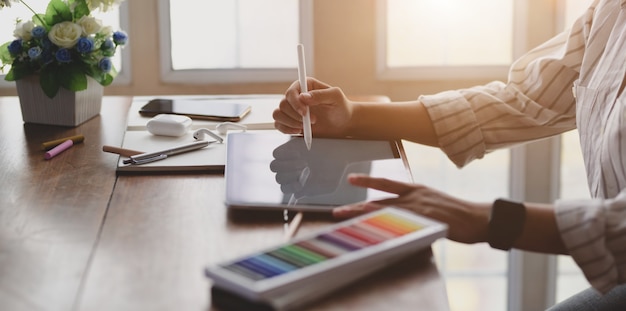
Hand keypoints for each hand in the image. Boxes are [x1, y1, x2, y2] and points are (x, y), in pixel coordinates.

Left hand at [269, 137, 344, 198]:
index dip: (290, 187)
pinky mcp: (288, 147)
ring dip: (287, 166)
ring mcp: (288, 159)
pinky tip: (298, 154)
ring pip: (274, 166)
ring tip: (303, 162)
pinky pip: (276, 153)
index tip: (300, 183)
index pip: (285, 188)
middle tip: (304, 170)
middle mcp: (290, 171)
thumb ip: (313, 191)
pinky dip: (284, 155)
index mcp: (297, 182)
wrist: (341, 152)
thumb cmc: (335, 170)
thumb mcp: (327, 185)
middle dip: (290, 175)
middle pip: (278, 177)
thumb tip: (297, 195)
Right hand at [273, 77, 353, 137]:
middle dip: (295, 115)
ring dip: (289, 122)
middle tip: (313, 121)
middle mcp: (296, 97)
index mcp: (305, 86)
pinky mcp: (291, 122)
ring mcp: (292, 110)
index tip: (305, 113)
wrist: (343, 123)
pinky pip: (278, 124)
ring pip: (278, 114)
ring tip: (305, 127)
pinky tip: (298, 131)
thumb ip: (320, 94)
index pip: (291, 92)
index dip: (295, 103)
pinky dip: (285, 129)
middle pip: (283, 104)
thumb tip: (303, 97)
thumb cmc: (340, 107)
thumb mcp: (335, 97)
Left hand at [333, 174, 490, 243]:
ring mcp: (417, 208)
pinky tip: (369, 231)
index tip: (351, 178)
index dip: (367, 181)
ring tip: (345, 219)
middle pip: (379, 201)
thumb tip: (402, 214)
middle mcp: (414, 196)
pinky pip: (397, 224)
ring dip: (362, 216)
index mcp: (416, 190)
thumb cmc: (458, 213)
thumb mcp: (434, 203)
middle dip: (357, 207)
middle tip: (337, 211)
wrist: (478, 217)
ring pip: (383, 212)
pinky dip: (383, 227)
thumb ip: (417, 207)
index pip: (386, 184)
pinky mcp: (423, 220)